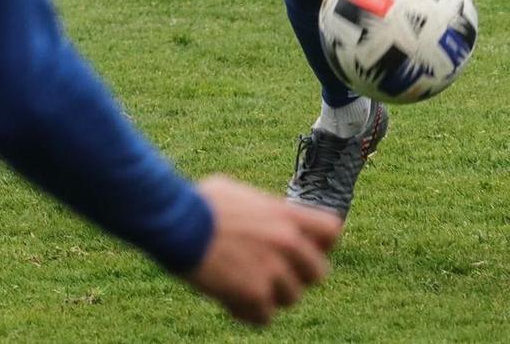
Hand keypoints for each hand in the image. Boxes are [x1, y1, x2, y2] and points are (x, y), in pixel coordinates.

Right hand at [183, 175, 341, 325]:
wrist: (177, 223)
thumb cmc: (198, 203)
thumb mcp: (238, 194)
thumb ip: (260, 210)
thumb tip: (261, 213)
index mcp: (285, 214)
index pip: (331, 231)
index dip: (321, 244)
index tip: (303, 249)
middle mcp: (287, 242)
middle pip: (319, 273)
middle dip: (298, 276)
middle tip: (272, 275)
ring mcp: (273, 269)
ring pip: (292, 298)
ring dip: (270, 297)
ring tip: (243, 286)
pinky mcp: (255, 294)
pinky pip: (265, 317)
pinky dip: (247, 313)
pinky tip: (228, 300)